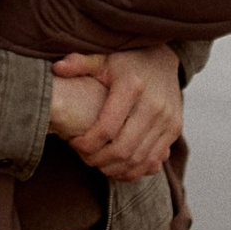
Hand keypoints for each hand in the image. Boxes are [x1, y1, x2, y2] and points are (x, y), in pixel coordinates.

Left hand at [53, 40, 179, 182]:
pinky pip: (154, 161)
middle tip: (84, 157)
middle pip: (123, 149)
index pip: (107, 128)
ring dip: (115, 169)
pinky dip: (135, 171)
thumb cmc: (127, 61)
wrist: (163, 59)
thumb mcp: (103, 58)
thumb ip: (80, 64)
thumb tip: (57, 69)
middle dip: (99, 160)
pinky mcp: (174, 130)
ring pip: (139, 160)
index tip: (73, 142)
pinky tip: (118, 167)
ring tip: (97, 163)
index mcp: (133, 86)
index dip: (87, 143)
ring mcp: (167, 120)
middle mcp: (154, 105)